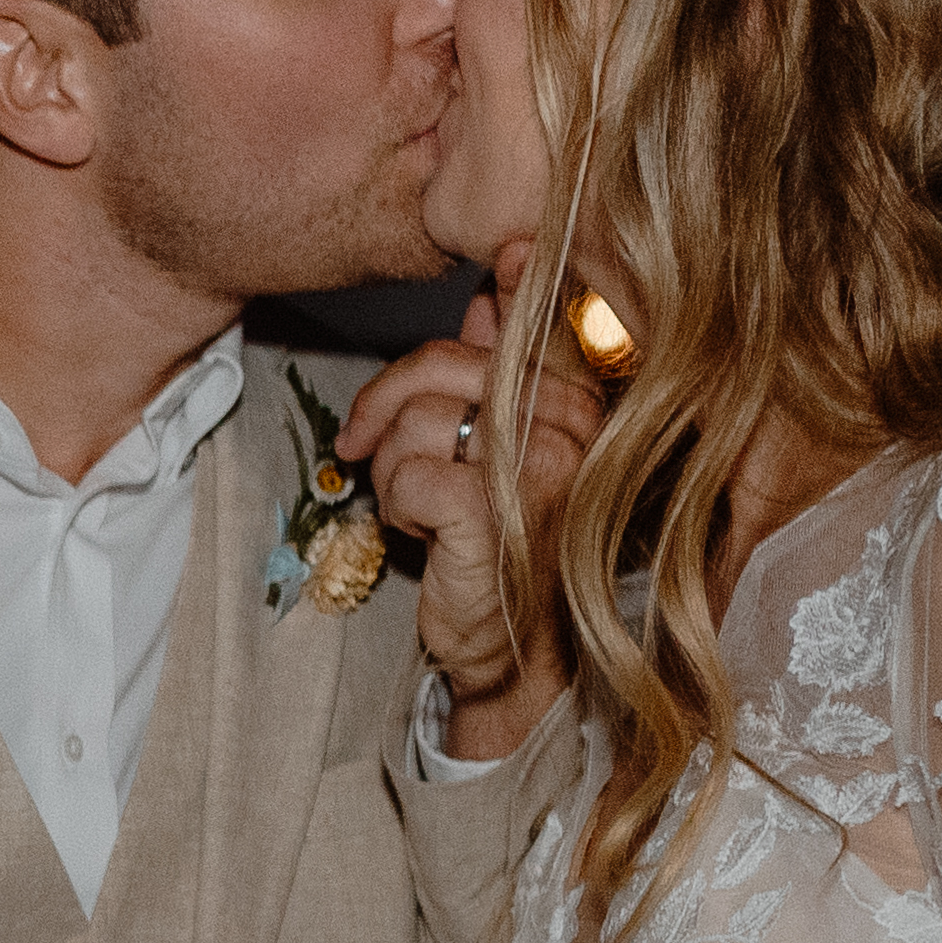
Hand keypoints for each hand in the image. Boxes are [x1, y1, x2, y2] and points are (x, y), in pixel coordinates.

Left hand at [335, 294, 531, 716]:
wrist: (518, 653)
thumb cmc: (505, 547)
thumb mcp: (503, 446)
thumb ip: (503, 364)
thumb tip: (494, 288)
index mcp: (578, 396)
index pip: (502, 321)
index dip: (440, 342)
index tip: (403, 380)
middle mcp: (573, 424)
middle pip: (441, 364)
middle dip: (383, 408)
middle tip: (362, 451)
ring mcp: (539, 467)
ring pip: (417, 419)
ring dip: (391, 469)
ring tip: (416, 508)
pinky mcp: (493, 513)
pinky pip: (408, 474)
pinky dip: (396, 506)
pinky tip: (422, 534)